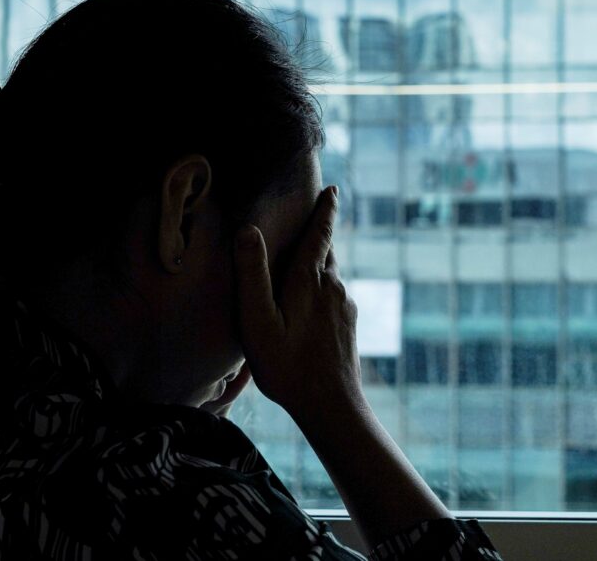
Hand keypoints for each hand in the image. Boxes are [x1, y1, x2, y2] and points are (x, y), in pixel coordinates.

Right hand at [231, 186, 360, 421]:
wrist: (331, 406)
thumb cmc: (287, 365)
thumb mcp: (258, 321)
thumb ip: (252, 275)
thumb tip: (248, 230)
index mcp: (309, 280)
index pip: (320, 235)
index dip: (325, 210)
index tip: (333, 190)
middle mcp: (333, 287)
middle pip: (326, 251)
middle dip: (320, 233)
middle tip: (314, 216)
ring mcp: (344, 307)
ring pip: (331, 274)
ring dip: (319, 261)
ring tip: (305, 258)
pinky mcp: (348, 326)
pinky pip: (333, 295)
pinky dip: (322, 286)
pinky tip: (309, 303)